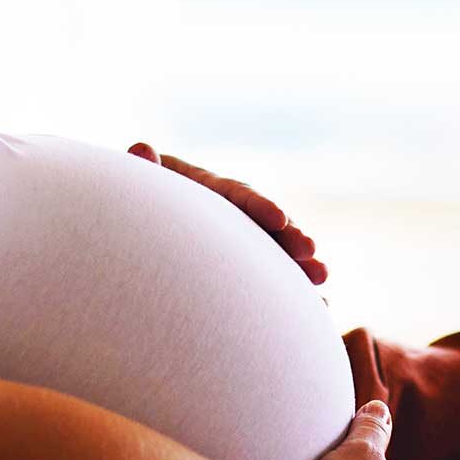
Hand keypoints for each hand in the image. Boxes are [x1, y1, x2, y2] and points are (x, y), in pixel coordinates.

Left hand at [128, 142, 328, 295]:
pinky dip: (292, 293)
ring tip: (323, 286)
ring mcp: (239, 239)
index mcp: (209, 188)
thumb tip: (141, 148)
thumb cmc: (136, 200)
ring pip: (276, 253)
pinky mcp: (241, 266)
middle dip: (292, 239)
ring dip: (300, 268)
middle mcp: (231, 212)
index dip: (260, 206)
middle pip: (266, 225)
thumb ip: (144, 170)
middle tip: (312, 254)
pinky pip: (270, 279)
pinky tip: (318, 311)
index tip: (281, 221)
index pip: (237, 195)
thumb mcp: (139, 185)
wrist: (140, 222)